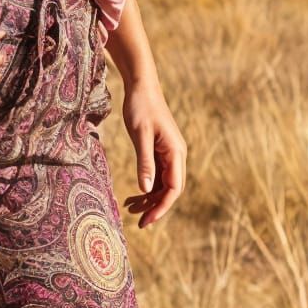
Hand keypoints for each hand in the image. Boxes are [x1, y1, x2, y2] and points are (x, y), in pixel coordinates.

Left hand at [119, 77, 185, 227]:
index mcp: (176, 152)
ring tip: (130, 208)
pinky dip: (147, 186)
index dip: (161, 207)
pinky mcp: (160, 150)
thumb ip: (145, 162)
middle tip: (137, 221)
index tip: (146, 220)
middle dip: (155, 206)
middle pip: (170, 190)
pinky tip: (134, 194)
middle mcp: (176, 155)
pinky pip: (157, 174)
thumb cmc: (140, 107)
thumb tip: (146, 190)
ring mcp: (169, 153)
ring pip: (163, 184)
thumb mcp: (141, 135)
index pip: (174, 188)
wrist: (141, 86)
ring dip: (149, 198)